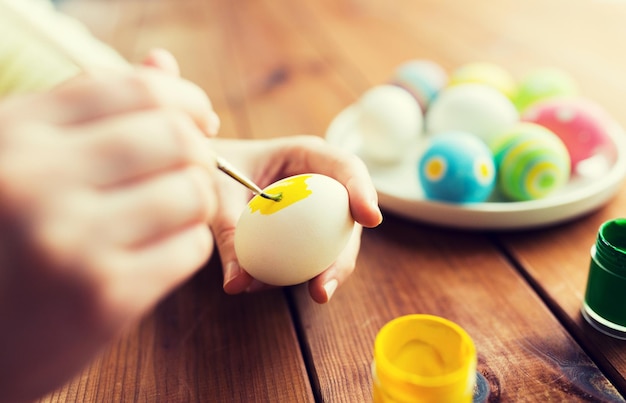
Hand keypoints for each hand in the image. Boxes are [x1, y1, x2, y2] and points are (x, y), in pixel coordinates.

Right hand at [0, 67, 218, 400]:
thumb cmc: (5, 237)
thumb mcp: (24, 158)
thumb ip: (91, 111)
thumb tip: (164, 64)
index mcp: (16, 133)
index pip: (137, 90)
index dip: (186, 99)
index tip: (199, 118)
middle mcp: (37, 181)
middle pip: (175, 139)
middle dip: (200, 153)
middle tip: (193, 170)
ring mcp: (71, 243)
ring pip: (191, 193)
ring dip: (198, 201)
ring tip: (176, 212)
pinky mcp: (104, 300)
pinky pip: (189, 249)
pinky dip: (189, 244)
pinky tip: (161, 250)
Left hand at [211, 135, 382, 303]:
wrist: (204, 174)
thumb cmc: (214, 169)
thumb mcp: (217, 193)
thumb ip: (228, 231)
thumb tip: (238, 283)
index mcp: (306, 155)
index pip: (346, 168)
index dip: (363, 190)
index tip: (370, 219)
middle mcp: (318, 184)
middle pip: (347, 217)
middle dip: (345, 255)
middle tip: (327, 284)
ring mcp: (314, 212)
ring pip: (334, 245)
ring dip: (325, 272)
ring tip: (315, 293)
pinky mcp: (303, 234)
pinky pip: (310, 257)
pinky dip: (297, 275)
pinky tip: (268, 286)